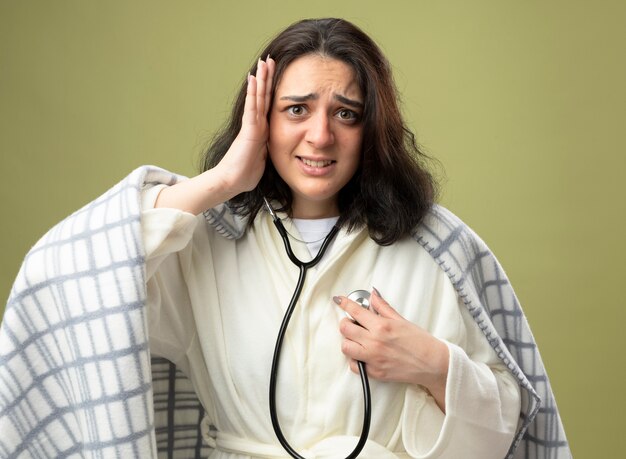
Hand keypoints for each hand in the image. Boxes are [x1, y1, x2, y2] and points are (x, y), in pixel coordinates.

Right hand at [215, 56, 275, 195]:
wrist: (232, 182)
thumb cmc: (245, 174)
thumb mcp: (263, 159)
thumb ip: (266, 150)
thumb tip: (273, 150)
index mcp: (262, 130)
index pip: (267, 105)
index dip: (271, 88)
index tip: (275, 73)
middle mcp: (256, 124)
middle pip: (263, 96)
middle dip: (266, 77)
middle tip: (269, 59)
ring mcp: (252, 125)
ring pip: (257, 97)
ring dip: (260, 79)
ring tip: (262, 62)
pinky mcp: (249, 130)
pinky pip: (252, 108)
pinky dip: (253, 93)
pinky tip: (253, 79)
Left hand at [334, 288, 448, 410]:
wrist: (432, 364)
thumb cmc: (421, 342)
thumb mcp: (401, 320)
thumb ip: (383, 308)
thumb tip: (373, 296)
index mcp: (381, 326)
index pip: (355, 311)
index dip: (345, 303)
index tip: (339, 300)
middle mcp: (374, 342)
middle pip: (345, 328)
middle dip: (346, 322)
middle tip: (354, 322)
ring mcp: (372, 359)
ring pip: (345, 347)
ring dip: (348, 340)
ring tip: (358, 339)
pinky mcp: (374, 373)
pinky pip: (353, 365)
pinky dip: (354, 359)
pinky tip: (363, 354)